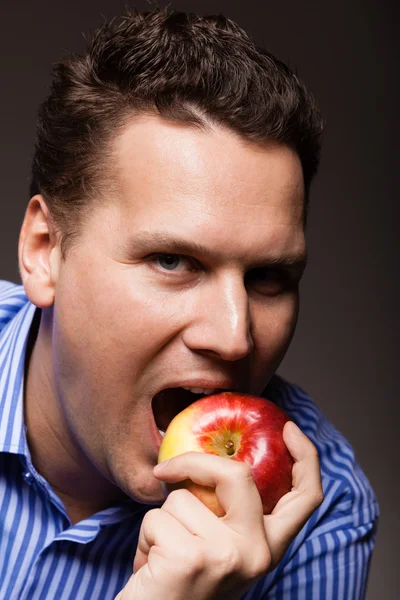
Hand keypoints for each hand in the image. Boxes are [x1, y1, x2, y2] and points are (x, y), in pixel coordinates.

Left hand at [115, 421, 322, 599]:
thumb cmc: (181, 585)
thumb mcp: (218, 549)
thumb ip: (227, 514)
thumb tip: (212, 460)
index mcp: (269, 548)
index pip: (305, 498)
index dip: (305, 457)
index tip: (286, 428)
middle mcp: (257, 554)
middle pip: (238, 474)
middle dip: (195, 462)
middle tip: (166, 470)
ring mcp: (227, 555)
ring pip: (182, 498)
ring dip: (161, 522)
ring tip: (164, 557)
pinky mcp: (191, 558)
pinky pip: (155, 518)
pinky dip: (144, 538)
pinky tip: (151, 568)